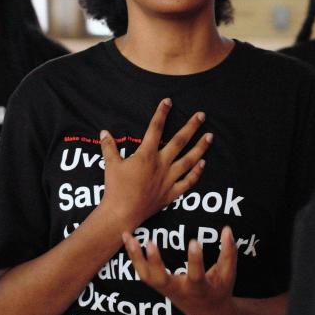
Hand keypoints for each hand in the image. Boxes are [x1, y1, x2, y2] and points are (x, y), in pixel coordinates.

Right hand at [98, 98, 211, 230]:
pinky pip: (188, 181)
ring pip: (189, 160)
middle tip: (202, 116)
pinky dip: (196, 172)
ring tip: (210, 136)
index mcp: (146, 155)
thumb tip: (104, 132)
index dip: (162, 113)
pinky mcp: (171, 193)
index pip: (155, 128)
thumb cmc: (115, 188)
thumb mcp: (110, 164)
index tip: (169, 101)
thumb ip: (109, 147)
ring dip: (200, 147)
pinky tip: (203, 163)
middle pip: (180, 141)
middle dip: (191, 127)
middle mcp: (161, 164)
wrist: (122, 213)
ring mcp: (168, 178)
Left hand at [124, 226, 238, 314]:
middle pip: (160, 280)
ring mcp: (165, 289)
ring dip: (135, 257)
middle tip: (150, 243)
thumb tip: (227, 229)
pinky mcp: (158, 285)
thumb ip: (229, 252)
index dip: (195, 260)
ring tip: (128, 236)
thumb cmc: (219, 289)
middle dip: (154, 263)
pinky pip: (142, 272)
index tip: (194, 241)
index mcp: (198, 288)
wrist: (206, 312)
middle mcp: (178, 290)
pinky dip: (133, 257)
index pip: (196, 276)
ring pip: (145, 276)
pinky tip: (128, 239)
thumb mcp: (227, 273)